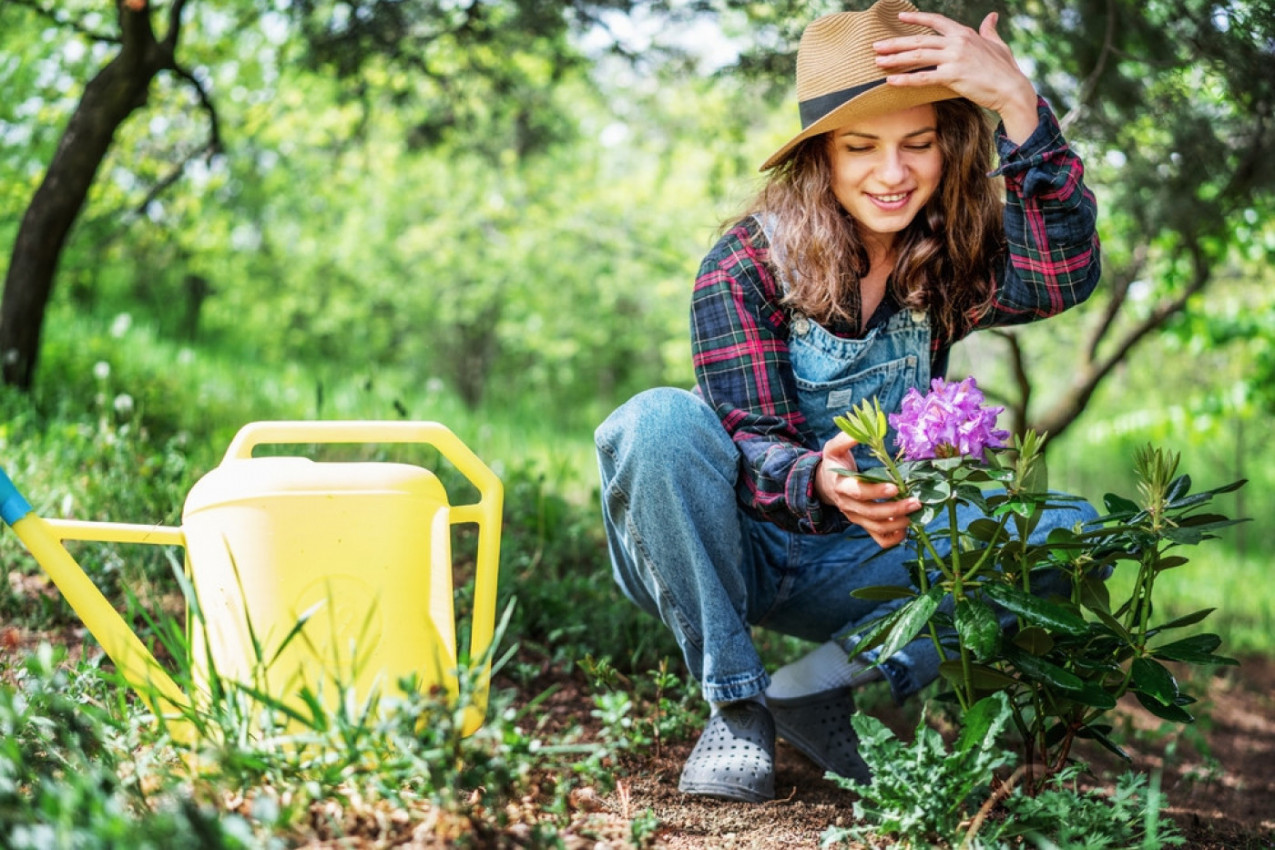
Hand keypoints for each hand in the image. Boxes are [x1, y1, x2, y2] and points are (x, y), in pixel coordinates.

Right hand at [814, 432, 919, 548]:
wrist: (824, 484)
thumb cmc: (833, 463)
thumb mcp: (833, 448)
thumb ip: (845, 439)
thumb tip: (860, 430)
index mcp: (841, 485)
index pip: (859, 492)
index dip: (877, 491)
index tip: (896, 487)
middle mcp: (848, 505)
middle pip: (872, 513)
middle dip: (895, 509)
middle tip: (916, 502)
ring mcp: (856, 517)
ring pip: (877, 527)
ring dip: (898, 523)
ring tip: (916, 512)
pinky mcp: (864, 524)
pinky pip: (880, 539)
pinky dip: (894, 538)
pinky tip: (907, 528)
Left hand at [874, 11, 1038, 143]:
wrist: (1011, 88)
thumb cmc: (1005, 68)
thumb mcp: (997, 44)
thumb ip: (989, 30)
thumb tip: (991, 16)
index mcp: (964, 33)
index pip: (936, 21)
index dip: (916, 19)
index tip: (899, 17)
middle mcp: (957, 42)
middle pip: (919, 40)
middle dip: (895, 43)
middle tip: (876, 45)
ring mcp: (954, 58)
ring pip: (918, 56)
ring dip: (895, 59)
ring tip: (878, 61)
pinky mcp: (953, 76)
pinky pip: (923, 77)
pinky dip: (906, 79)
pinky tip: (891, 80)